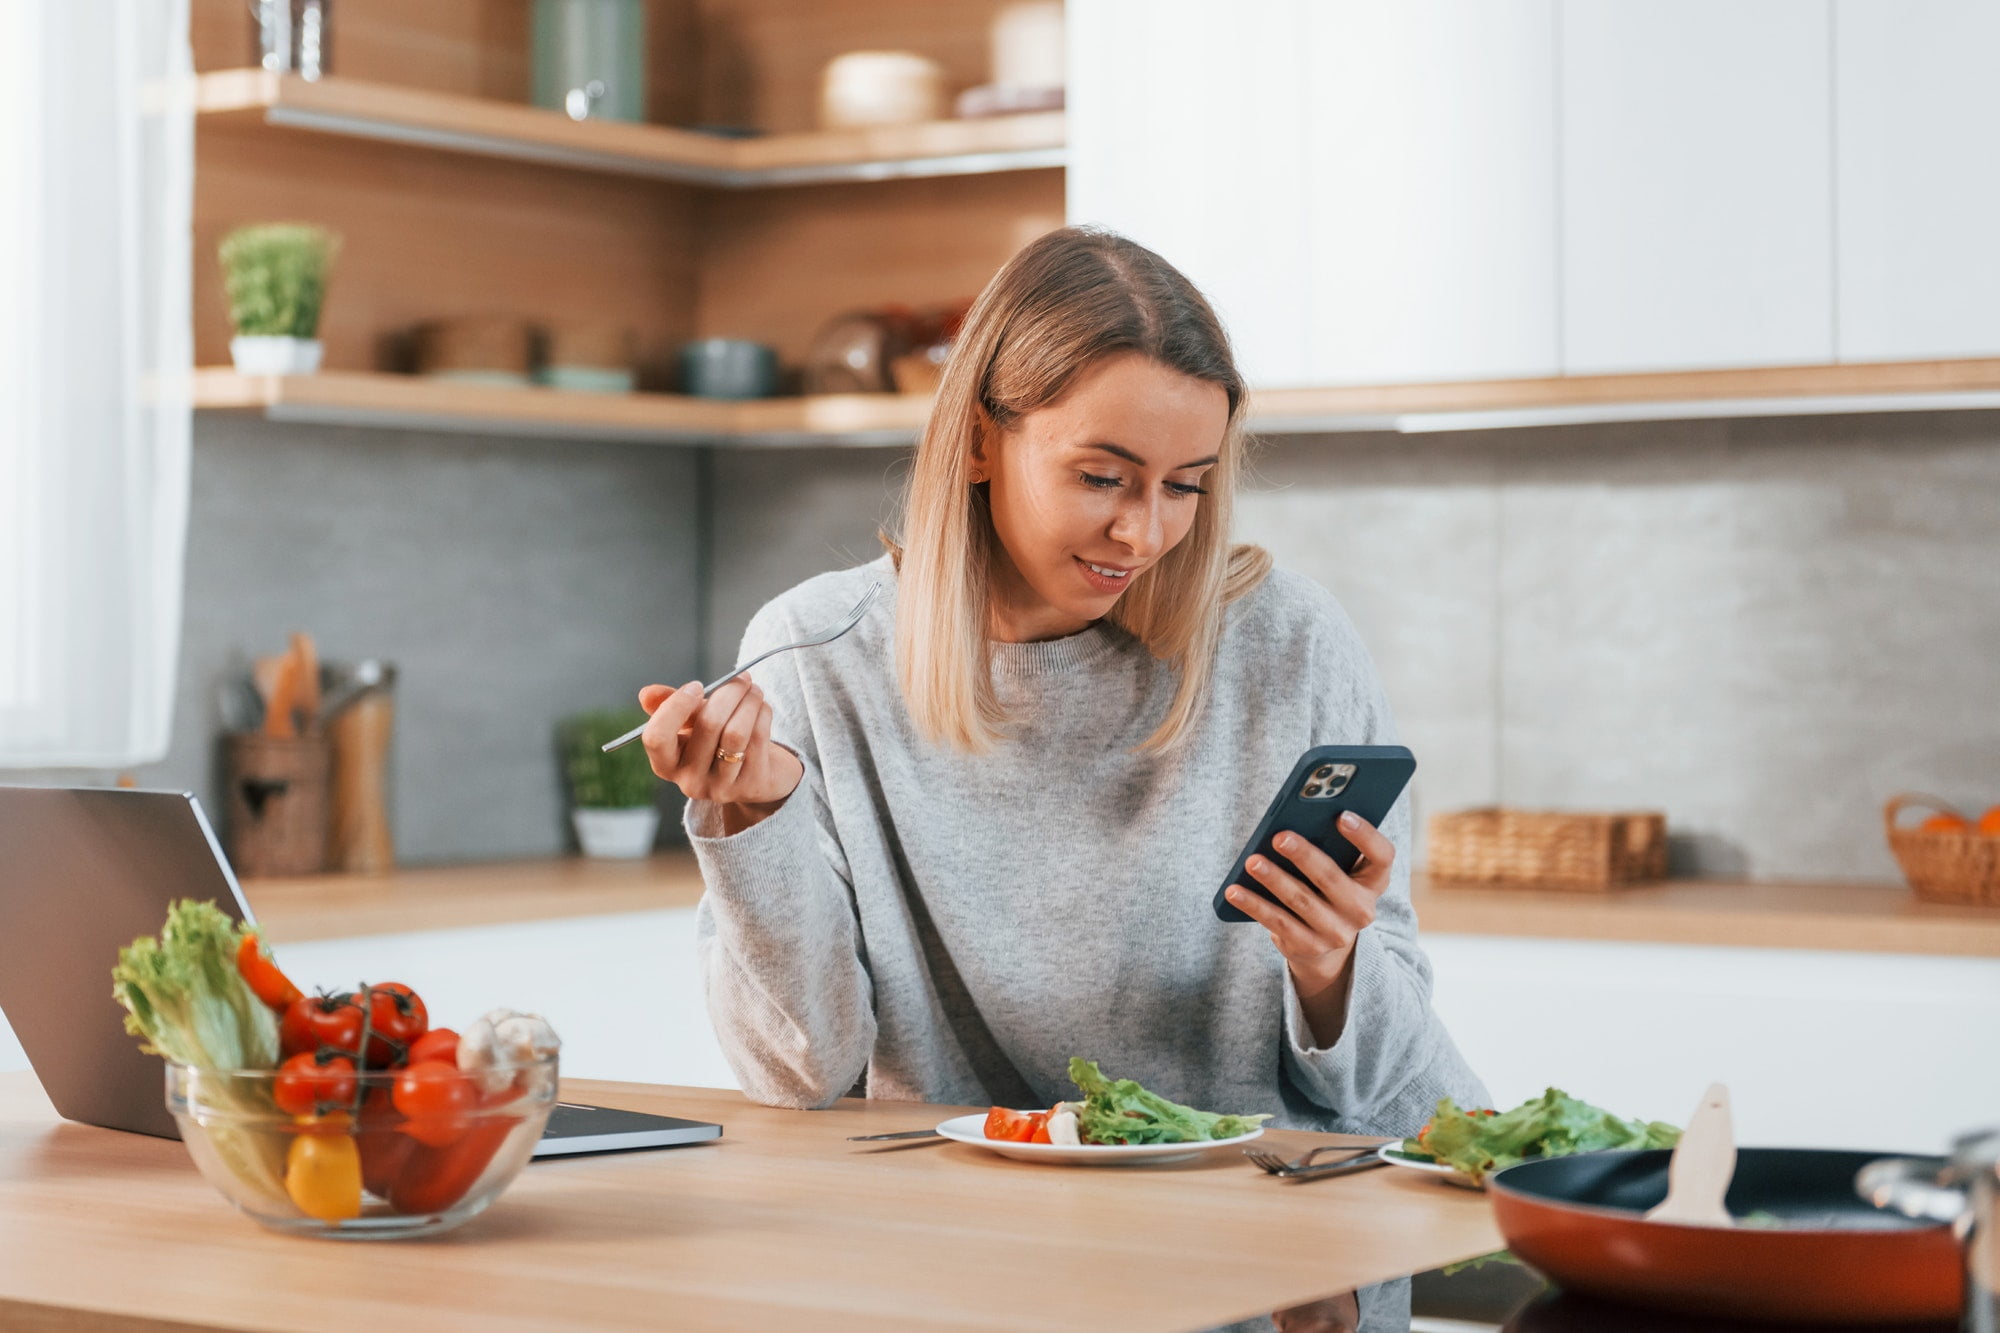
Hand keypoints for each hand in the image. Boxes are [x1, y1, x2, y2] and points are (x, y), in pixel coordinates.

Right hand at [636, 677, 802, 831]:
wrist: (759, 772)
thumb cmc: (718, 741)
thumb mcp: (691, 722)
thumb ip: (669, 705)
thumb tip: (646, 693)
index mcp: (666, 764)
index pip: (656, 738)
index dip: (676, 706)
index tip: (697, 686)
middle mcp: (690, 781)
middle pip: (708, 726)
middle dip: (728, 693)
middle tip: (740, 677)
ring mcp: (721, 788)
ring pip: (736, 733)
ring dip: (748, 701)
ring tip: (753, 689)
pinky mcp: (752, 787)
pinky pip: (758, 739)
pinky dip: (762, 714)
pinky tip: (762, 707)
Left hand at [1222, 811, 1395, 1047]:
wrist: (1324, 943)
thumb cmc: (1327, 888)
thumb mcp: (1339, 869)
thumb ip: (1330, 846)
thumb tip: (1292, 823)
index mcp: (1374, 881)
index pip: (1382, 856)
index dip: (1365, 835)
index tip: (1342, 815)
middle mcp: (1362, 910)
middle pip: (1332, 878)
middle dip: (1304, 856)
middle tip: (1279, 837)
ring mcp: (1337, 933)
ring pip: (1301, 901)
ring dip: (1274, 880)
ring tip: (1252, 862)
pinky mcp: (1309, 947)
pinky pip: (1277, 923)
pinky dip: (1254, 905)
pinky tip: (1234, 891)